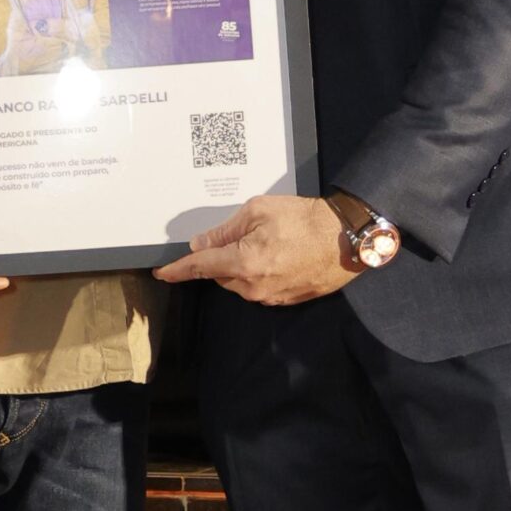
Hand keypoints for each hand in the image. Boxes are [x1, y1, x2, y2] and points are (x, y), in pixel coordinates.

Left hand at [153, 194, 354, 305]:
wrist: (347, 237)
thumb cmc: (306, 219)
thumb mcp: (259, 211)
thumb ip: (225, 230)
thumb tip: (202, 244)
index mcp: (243, 262)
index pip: (200, 268)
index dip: (178, 270)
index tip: (162, 273)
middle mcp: (253, 286)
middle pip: (219, 274)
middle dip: (222, 256)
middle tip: (245, 233)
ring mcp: (270, 296)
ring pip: (239, 282)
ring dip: (242, 264)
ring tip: (270, 242)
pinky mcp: (285, 299)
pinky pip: (259, 287)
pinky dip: (260, 272)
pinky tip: (279, 255)